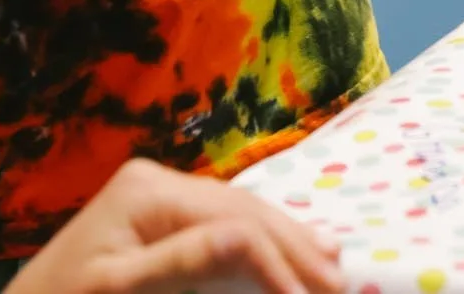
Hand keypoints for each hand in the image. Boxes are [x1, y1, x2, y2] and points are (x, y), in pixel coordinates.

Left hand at [5, 158, 343, 293]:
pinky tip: (289, 250)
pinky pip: (221, 225)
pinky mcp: (157, 219)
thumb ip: (184, 264)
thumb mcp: (120, 292)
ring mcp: (157, 198)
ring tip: (332, 265)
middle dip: (295, 247)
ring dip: (286, 240)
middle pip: (244, 210)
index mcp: (148, 190)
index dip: (281, 261)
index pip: (235, 221)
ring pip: (239, 214)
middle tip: (343, 284)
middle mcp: (157, 182)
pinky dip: (258, 242)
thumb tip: (251, 240)